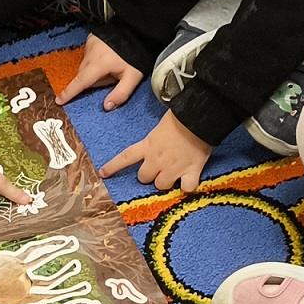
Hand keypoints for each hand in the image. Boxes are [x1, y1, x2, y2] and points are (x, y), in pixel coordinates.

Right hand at [58, 34, 144, 111]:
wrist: (136, 31)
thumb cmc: (135, 55)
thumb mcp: (132, 77)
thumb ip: (121, 94)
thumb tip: (107, 107)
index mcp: (99, 64)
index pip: (81, 82)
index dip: (70, 93)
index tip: (59, 100)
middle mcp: (90, 54)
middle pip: (84, 75)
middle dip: (93, 81)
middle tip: (112, 77)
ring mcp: (89, 45)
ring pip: (86, 65)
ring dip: (94, 71)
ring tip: (112, 66)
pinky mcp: (91, 39)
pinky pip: (88, 55)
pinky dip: (94, 60)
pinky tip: (107, 58)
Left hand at [99, 111, 213, 192]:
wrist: (199, 118)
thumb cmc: (181, 116)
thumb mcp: (161, 126)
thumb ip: (156, 139)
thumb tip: (159, 141)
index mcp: (148, 145)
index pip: (125, 157)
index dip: (113, 166)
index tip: (104, 173)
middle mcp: (157, 160)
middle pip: (144, 178)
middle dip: (149, 175)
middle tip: (159, 169)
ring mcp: (173, 168)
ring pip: (162, 186)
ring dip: (167, 182)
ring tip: (176, 173)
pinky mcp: (191, 172)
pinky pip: (186, 188)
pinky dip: (188, 186)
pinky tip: (190, 179)